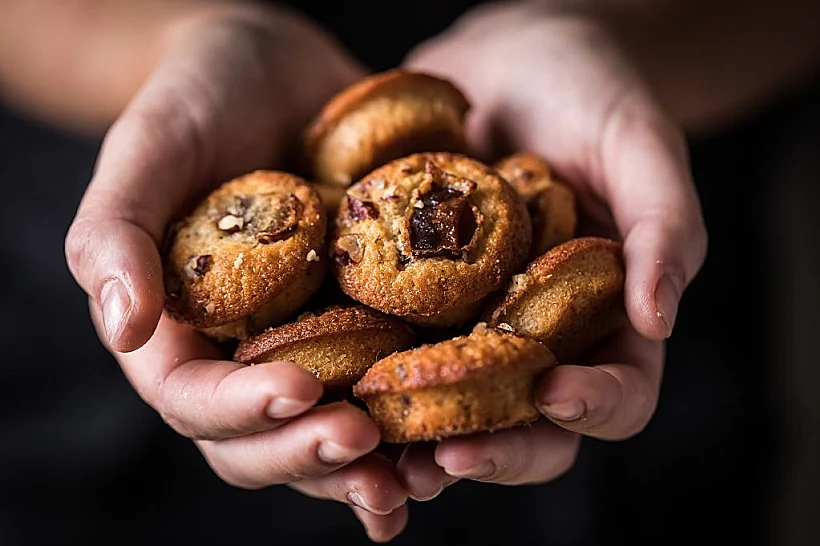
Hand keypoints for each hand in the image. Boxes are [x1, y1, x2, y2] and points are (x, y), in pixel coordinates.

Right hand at [64, 7, 405, 540]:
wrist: (279, 67)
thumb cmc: (200, 98)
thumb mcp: (149, 148)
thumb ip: (116, 234)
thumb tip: (121, 328)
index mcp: (180, 332)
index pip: (195, 401)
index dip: (241, 412)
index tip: (298, 392)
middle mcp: (245, 353)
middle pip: (264, 441)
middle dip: (310, 455)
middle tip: (365, 442)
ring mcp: (311, 344)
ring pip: (330, 433)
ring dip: (370, 466)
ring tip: (419, 472)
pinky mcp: (370, 321)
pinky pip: (392, 381)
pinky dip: (422, 413)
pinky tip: (462, 422)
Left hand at [397, 3, 706, 497]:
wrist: (509, 55)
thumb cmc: (592, 92)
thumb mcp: (640, 145)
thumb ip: (664, 226)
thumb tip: (662, 318)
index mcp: (607, 319)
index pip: (618, 393)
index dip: (594, 408)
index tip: (555, 394)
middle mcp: (537, 335)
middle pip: (526, 425)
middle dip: (493, 450)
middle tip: (446, 458)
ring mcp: (470, 320)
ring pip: (450, 404)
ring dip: (416, 438)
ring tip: (376, 446)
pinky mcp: (410, 295)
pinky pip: (388, 344)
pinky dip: (361, 372)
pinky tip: (324, 379)